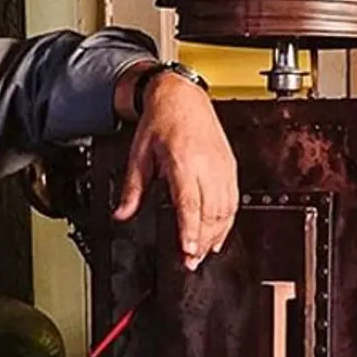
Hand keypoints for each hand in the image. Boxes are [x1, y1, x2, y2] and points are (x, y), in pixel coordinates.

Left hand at [113, 66, 238, 270]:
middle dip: (202, 240)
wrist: (181, 95)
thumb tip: (122, 213)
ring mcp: (222, 166)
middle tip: (191, 262)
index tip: (188, 251)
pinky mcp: (230, 166)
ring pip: (226, 209)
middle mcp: (207, 165)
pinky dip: (228, 220)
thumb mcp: (138, 154)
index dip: (191, 230)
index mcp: (184, 162)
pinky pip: (234, 199)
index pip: (190, 203)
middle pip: (211, 212)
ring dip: (216, 234)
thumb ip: (132, 188)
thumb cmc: (161, 120)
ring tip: (203, 253)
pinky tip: (219, 233)